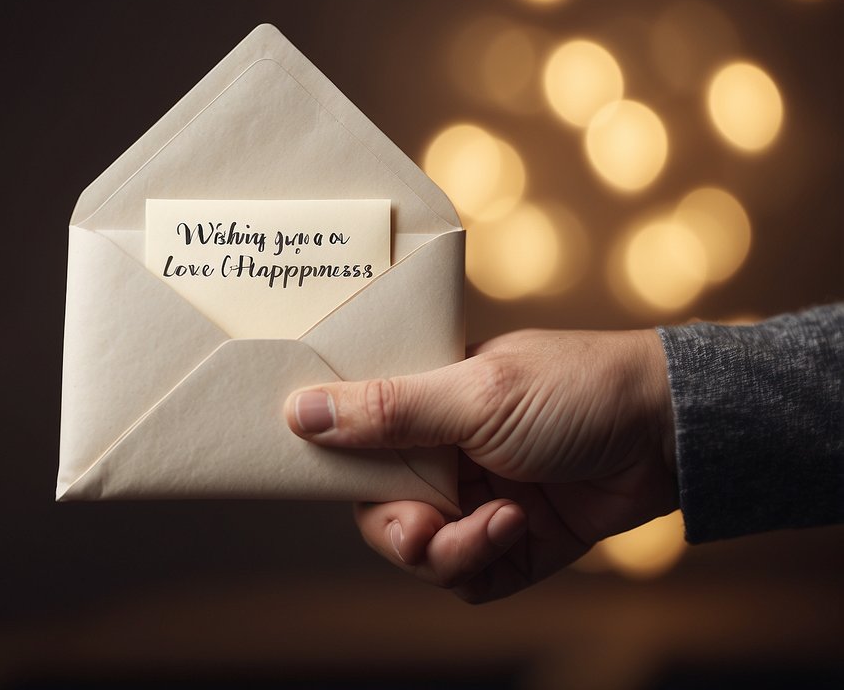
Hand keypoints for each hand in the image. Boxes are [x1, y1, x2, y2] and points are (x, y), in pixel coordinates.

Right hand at [284, 329, 676, 602]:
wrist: (669, 432)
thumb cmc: (573, 389)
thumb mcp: (472, 396)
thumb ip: (386, 411)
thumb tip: (298, 412)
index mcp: (421, 402)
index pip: (352, 444)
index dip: (339, 471)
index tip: (341, 485)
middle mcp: (439, 452)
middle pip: (378, 512)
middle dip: (399, 530)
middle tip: (424, 528)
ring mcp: (473, 499)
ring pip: (420, 553)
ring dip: (451, 549)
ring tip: (500, 521)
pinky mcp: (509, 542)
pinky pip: (465, 578)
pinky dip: (483, 562)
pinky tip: (520, 527)